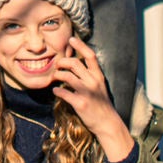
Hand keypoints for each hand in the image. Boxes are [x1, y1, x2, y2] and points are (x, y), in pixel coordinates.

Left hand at [52, 38, 134, 160]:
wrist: (108, 123)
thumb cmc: (101, 104)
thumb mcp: (99, 87)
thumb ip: (89, 76)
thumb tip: (75, 65)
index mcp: (99, 76)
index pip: (90, 56)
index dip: (80, 45)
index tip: (71, 39)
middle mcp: (93, 82)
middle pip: (75, 64)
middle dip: (62, 62)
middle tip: (57, 65)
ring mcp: (87, 93)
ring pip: (67, 76)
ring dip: (57, 75)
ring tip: (55, 77)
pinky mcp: (81, 103)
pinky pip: (64, 93)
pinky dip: (57, 91)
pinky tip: (55, 92)